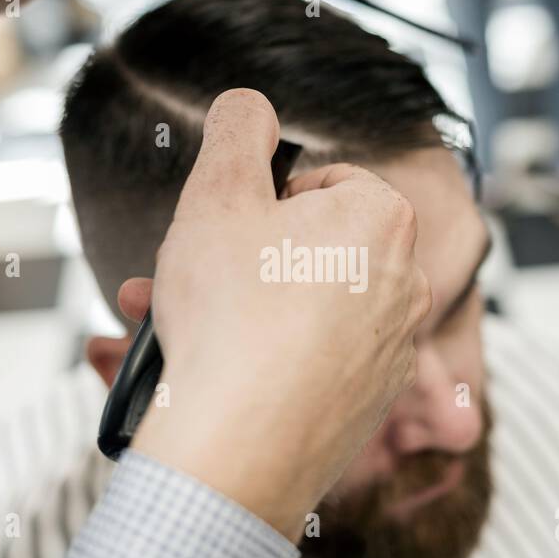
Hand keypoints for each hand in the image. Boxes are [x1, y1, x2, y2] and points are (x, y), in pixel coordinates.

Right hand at [128, 90, 431, 540]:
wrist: (239, 451)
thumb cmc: (233, 318)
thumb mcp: (218, 194)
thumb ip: (236, 131)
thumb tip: (250, 106)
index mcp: (384, 222)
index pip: (325, 184)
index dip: (264, 202)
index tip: (229, 229)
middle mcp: (405, 286)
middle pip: (304, 254)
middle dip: (227, 264)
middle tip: (173, 280)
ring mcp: (388, 355)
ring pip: (293, 316)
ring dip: (222, 316)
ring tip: (153, 332)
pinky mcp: (365, 410)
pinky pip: (300, 370)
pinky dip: (251, 366)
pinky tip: (190, 376)